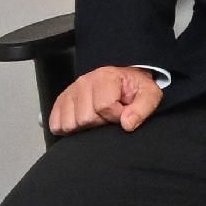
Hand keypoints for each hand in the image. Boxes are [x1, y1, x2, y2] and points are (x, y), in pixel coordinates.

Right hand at [47, 66, 161, 138]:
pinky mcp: (60, 102)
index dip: (116, 115)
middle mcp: (83, 82)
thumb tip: (127, 124)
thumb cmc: (135, 89)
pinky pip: (56, 124)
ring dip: (85, 126)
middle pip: (85, 118)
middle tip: (109, 114)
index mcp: (105, 77)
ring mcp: (70, 92)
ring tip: (98, 116)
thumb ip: (142, 109)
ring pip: (70, 124)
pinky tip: (83, 121)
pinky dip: (69, 128)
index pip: (103, 107)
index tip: (122, 111)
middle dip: (100, 122)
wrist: (124, 80)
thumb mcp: (149, 95)